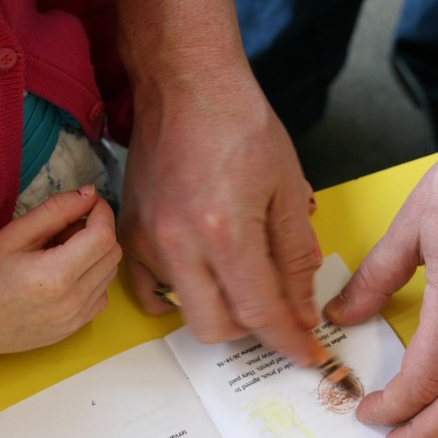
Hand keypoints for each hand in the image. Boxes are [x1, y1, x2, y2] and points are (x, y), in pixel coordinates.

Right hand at [0, 185, 121, 363]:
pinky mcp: (76, 328)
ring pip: (110, 273)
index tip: (90, 203)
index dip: (103, 213)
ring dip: (95, 255)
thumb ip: (56, 210)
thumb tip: (91, 193)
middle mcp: (72, 301)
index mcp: (55, 275)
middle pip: (113, 253)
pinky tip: (64, 276)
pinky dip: (92, 279)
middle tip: (65, 230)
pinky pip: (102, 294)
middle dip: (98, 232)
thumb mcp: (14, 234)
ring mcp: (76, 319)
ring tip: (61, 254)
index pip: (104, 236)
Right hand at [118, 71, 322, 364]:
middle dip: (255, 331)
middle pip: (217, 328)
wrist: (185, 83)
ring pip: (185, 312)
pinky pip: (149, 291)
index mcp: (225, 230)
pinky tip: (202, 278)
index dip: (290, 341)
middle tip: (279, 312)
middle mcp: (178, 244)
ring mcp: (147, 240)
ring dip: (221, 311)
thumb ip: (295, 256)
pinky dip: (179, 297)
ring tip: (243, 280)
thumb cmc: (240, 123)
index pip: (261, 313)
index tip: (307, 354)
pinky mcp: (130, 232)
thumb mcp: (286, 187)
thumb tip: (300, 308)